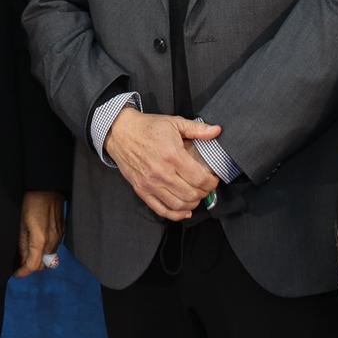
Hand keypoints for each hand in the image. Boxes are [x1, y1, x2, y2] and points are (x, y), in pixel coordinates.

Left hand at [14, 190, 65, 277]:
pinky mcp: (63, 231)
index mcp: (40, 240)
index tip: (16, 274)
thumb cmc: (31, 203)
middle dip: (32, 266)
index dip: (23, 272)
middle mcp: (52, 241)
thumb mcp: (22, 224)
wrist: (48, 188)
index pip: (33, 265)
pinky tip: (39, 240)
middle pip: (43, 265)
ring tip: (30, 249)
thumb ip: (23, 244)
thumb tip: (22, 258)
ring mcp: (59, 237)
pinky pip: (54, 247)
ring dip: (40, 258)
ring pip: (49, 257)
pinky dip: (46, 249)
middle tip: (21, 262)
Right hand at [103, 109, 221, 220]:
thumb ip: (197, 129)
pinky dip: (175, 214)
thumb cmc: (148, 127)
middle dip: (204, 193)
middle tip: (207, 187)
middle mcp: (161, 173)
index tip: (213, 180)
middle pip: (191, 194)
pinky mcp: (141, 190)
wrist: (120, 132)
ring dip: (192, 204)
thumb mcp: (174, 122)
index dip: (211, 182)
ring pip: (178, 205)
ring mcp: (150, 184)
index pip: (199, 178)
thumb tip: (217, 131)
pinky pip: (161, 209)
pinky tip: (184, 211)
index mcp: (172, 155)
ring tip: (196, 196)